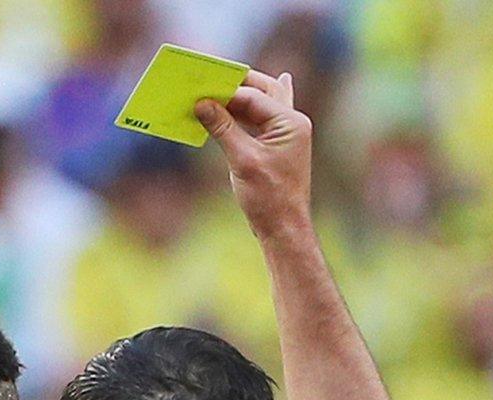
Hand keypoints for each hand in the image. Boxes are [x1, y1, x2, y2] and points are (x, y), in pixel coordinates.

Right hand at [195, 70, 311, 239]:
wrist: (284, 228)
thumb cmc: (268, 198)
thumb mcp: (242, 161)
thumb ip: (223, 129)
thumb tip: (202, 104)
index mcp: (290, 122)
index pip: (253, 97)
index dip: (225, 92)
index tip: (200, 88)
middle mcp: (292, 122)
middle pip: (262, 91)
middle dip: (236, 85)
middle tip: (209, 78)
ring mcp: (287, 134)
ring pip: (262, 103)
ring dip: (240, 97)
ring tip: (216, 88)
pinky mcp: (278, 146)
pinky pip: (262, 120)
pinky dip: (249, 111)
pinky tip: (254, 93)